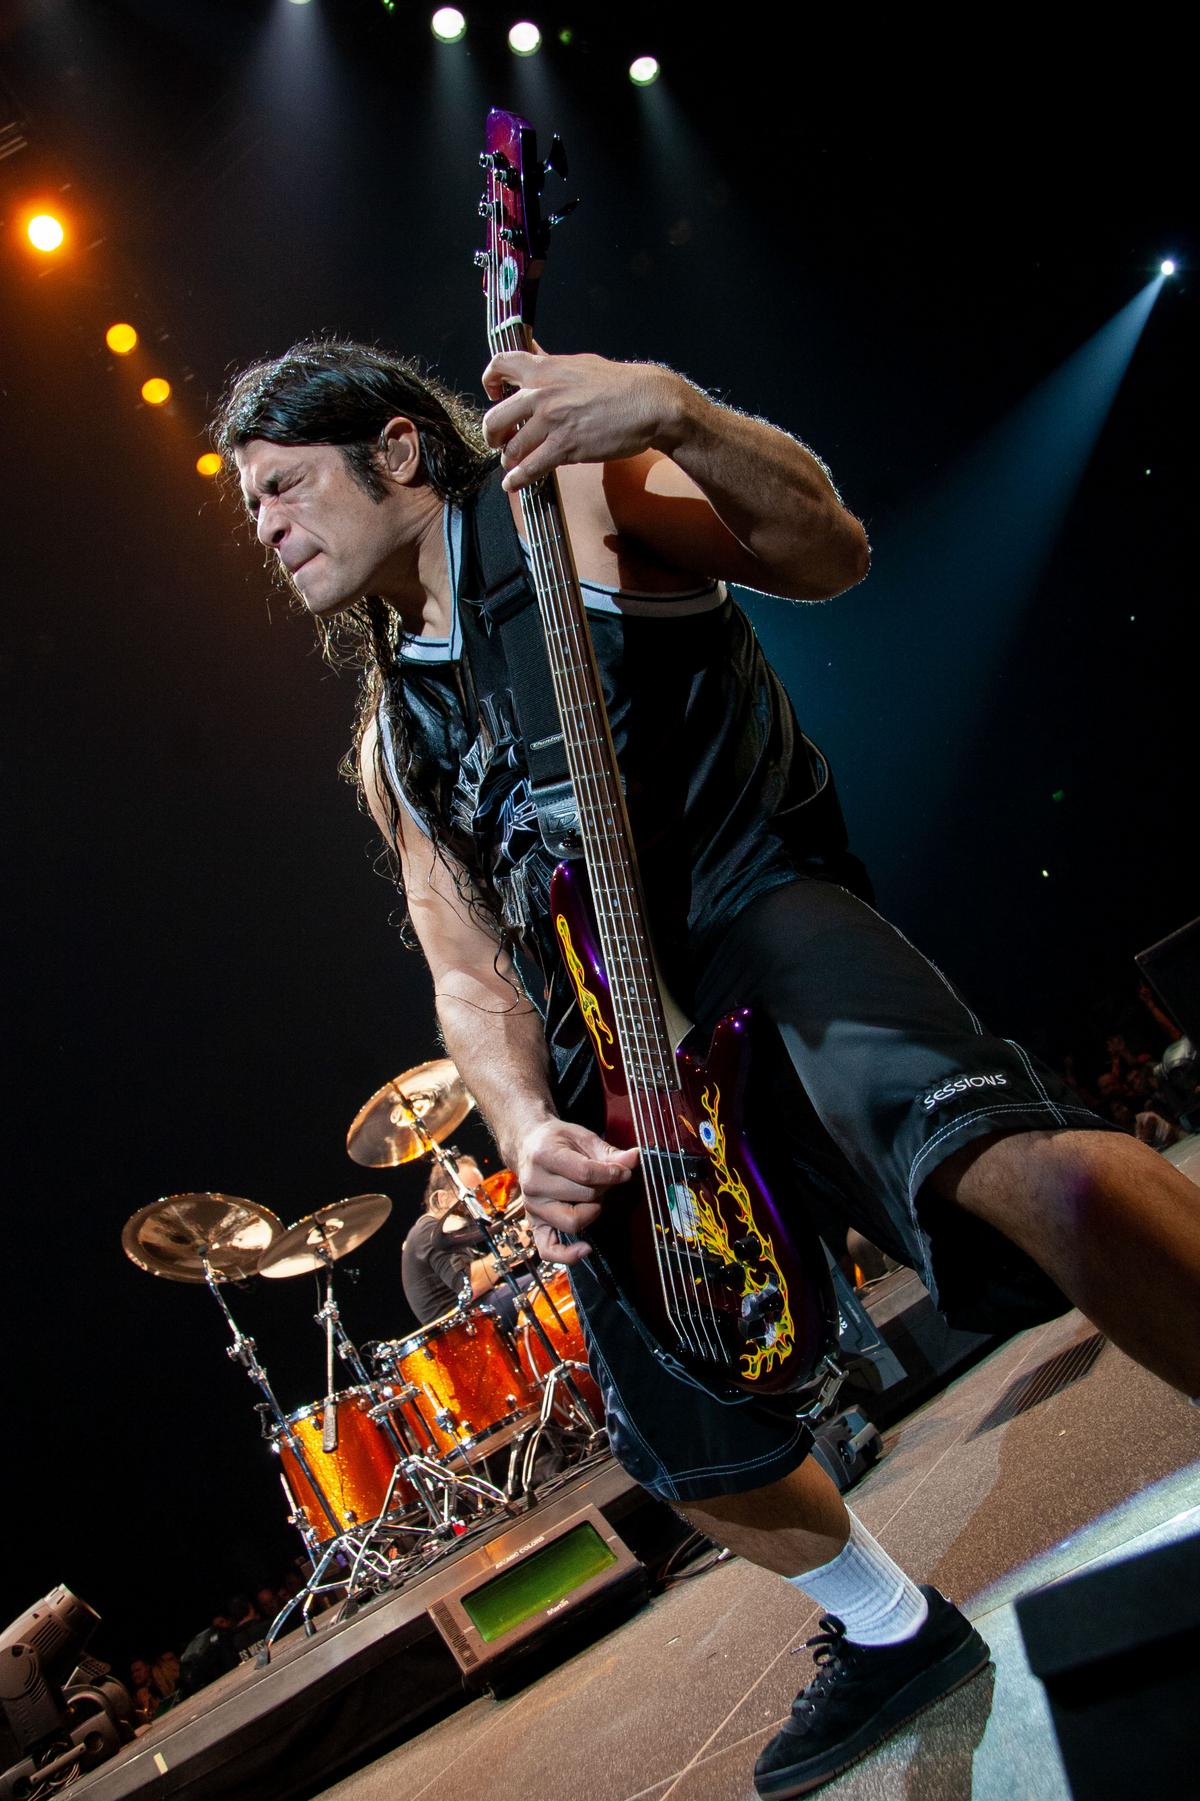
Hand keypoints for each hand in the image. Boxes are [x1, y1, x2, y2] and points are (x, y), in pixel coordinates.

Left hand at [480, 347, 686, 490]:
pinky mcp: (565, 446)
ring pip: (512, 448)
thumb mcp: (579, 364)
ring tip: (513, 464)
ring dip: (508, 460)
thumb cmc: (619, 384)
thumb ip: (553, 364)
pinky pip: (531, 467)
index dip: (490, 380)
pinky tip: (513, 485)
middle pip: (496, 417)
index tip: (493, 393)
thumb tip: (536, 357)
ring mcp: (552, 422)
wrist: (648, 402)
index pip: (501, 364)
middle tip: (498, 441)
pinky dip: (517, 479)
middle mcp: (542, 393)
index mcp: (545, 369)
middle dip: (492, 435)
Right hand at [515, 1116, 637, 1263]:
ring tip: (591, 1198)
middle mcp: (534, 1183)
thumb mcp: (583, 1138)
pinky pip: (549, 1250)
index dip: (612, 1174)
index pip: (586, 1173)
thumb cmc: (557, 1141)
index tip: (624, 1172)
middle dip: (602, 1189)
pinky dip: (567, 1255)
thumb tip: (634, 1159)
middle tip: (604, 1180)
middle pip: (583, 1196)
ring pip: (573, 1221)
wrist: (527, 1146)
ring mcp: (532, 1206)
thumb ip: (609, 1153)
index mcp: (544, 1156)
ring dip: (592, 1211)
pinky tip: (585, 1248)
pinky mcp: (534, 1224)